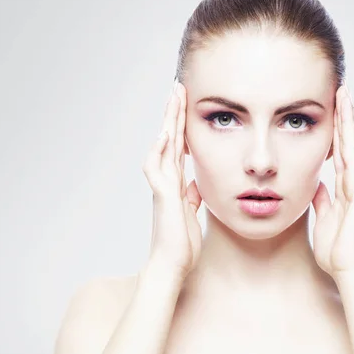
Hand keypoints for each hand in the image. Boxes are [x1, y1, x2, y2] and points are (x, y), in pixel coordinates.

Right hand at [142, 81, 202, 280]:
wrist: (172, 266)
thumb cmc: (181, 242)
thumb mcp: (192, 211)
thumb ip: (192, 194)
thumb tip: (196, 182)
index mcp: (175, 182)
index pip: (178, 145)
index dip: (181, 123)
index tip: (185, 103)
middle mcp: (166, 180)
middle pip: (170, 138)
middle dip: (174, 112)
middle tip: (178, 87)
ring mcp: (162, 187)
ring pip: (162, 147)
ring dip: (168, 122)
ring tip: (173, 97)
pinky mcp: (163, 197)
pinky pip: (157, 169)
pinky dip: (160, 151)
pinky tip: (166, 134)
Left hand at [311, 83, 353, 278]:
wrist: (346, 268)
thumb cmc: (336, 247)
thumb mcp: (323, 216)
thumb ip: (323, 199)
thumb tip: (317, 184)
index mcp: (342, 188)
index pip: (338, 151)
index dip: (335, 129)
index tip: (332, 107)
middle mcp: (352, 183)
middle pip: (347, 143)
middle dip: (343, 117)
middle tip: (340, 91)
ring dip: (350, 124)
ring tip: (348, 99)